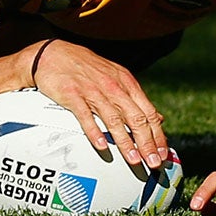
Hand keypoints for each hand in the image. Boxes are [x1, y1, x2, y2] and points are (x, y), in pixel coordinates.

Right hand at [31, 41, 169, 169]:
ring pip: (114, 119)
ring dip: (126, 142)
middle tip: (154, 162)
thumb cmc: (86, 67)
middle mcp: (112, 86)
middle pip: (135, 117)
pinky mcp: (73, 95)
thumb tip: (158, 118)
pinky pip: (86, 116)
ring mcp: (92, 90)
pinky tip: (102, 147)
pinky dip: (95, 132)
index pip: (148, 112)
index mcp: (125, 83)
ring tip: (134, 160)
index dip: (158, 135)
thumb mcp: (116, 77)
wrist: (52, 54)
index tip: (163, 154)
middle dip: (147, 143)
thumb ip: (136, 99)